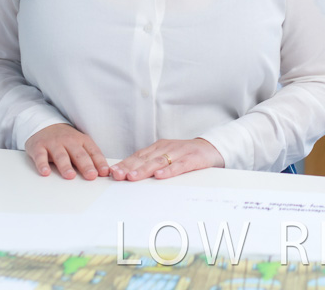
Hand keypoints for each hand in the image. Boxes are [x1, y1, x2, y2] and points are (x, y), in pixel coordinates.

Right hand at [24, 123, 109, 179]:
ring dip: (66, 166)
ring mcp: (53, 143)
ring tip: (70, 176)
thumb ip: (89, 157)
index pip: (93, 152)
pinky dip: (42, 164)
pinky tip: (45, 172)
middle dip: (86, 165)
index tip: (105, 172)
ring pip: (61, 155)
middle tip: (91, 176)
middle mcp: (69, 141)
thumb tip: (103, 173)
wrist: (44, 125)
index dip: (100, 162)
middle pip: (79, 154)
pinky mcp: (39, 147)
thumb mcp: (80, 145)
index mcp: (82, 140)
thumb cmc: (66, 140)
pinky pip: (41, 156)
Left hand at [109, 138, 223, 180]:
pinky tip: (160, 176)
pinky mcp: (192, 158)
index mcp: (158, 148)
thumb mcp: (167, 156)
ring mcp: (179, 153)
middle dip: (129, 167)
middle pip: (145, 159)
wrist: (212, 147)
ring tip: (132, 177)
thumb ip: (151, 163)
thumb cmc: (186, 155)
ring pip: (159, 162)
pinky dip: (169, 171)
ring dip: (144, 170)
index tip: (112, 173)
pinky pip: (179, 166)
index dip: (125, 164)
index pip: (138, 156)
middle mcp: (166, 148)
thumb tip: (129, 175)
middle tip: (117, 175)